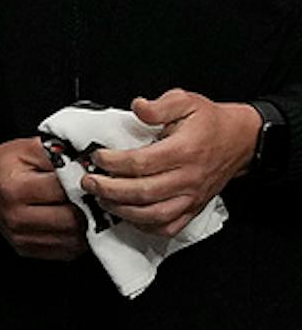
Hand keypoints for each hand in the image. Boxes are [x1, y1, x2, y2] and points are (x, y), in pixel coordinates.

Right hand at [0, 138, 85, 260]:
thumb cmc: (5, 166)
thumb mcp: (27, 148)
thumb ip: (58, 153)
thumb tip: (88, 162)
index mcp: (16, 189)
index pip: (64, 191)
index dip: (84, 183)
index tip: (90, 178)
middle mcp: (17, 217)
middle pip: (72, 219)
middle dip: (89, 206)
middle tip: (93, 195)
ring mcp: (21, 237)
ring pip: (73, 239)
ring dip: (86, 224)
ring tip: (85, 208)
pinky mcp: (27, 249)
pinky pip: (66, 250)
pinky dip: (76, 237)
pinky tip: (74, 221)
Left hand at [79, 91, 259, 237]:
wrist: (241, 140)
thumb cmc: (210, 123)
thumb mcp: (187, 101)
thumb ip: (160, 105)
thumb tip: (137, 106)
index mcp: (184, 151)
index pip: (141, 162)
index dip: (114, 162)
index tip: (97, 157)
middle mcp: (188, 177)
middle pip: (142, 192)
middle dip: (109, 189)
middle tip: (89, 182)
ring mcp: (191, 197)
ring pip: (152, 214)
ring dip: (121, 210)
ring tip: (101, 199)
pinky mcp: (193, 208)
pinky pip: (168, 227)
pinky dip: (145, 226)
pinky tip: (127, 216)